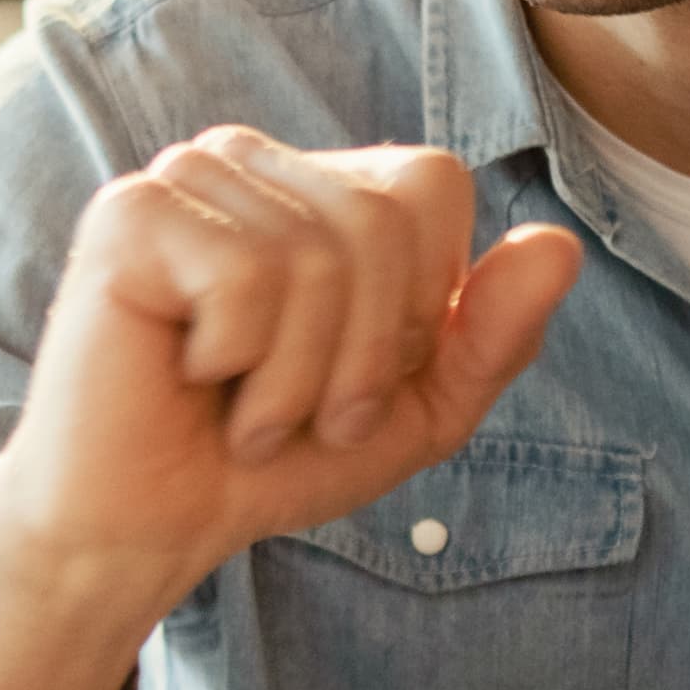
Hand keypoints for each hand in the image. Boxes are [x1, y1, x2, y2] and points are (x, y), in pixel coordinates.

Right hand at [0, 140, 579, 689]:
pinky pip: (246, 273)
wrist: (146, 529)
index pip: (431, 184)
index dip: (418, 304)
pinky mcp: (129, 215)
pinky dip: (236, 360)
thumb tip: (560, 246)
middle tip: (296, 414)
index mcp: (319, 185)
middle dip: (360, 354)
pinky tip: (188, 377)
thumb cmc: (265, 460)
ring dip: (294, 377)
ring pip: (316, 254)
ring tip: (241, 408)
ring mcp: (185, 177)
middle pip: (382, 219)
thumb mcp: (414, 412)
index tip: (353, 379)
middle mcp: (252, 160)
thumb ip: (493, 336)